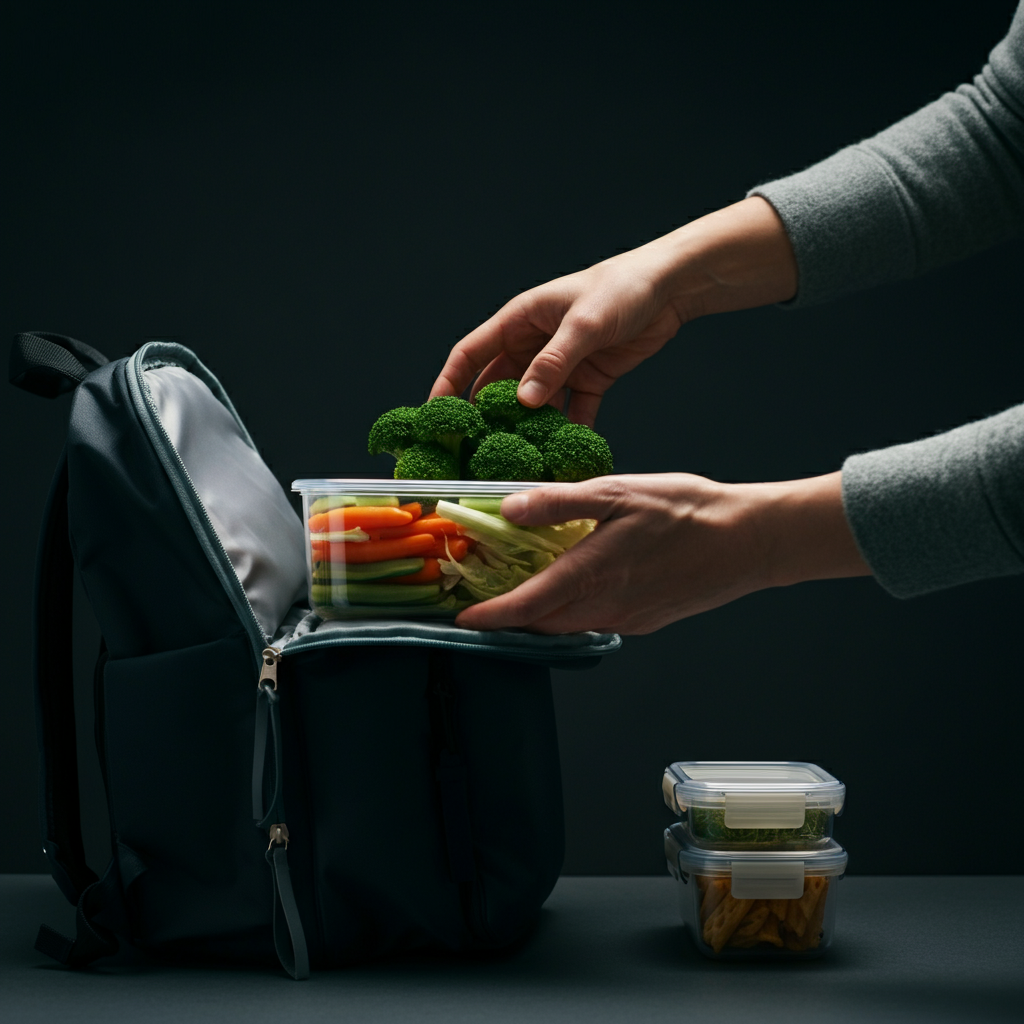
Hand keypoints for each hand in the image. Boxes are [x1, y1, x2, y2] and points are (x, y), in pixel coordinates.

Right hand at [431, 197, 797, 425]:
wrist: (670, 288)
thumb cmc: (621, 289)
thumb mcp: (583, 324)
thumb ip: (553, 363)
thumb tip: (522, 402)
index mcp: (519, 321)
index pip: (470, 355)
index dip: (448, 384)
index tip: (435, 416)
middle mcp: (533, 344)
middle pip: (497, 386)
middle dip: (484, 418)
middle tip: (471, 451)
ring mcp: (560, 365)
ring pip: (532, 405)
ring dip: (525, 431)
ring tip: (515, 463)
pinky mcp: (588, 379)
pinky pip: (571, 412)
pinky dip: (567, 433)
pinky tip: (564, 458)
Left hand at [453, 471, 870, 634]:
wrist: (751, 541)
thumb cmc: (689, 511)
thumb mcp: (620, 491)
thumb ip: (560, 502)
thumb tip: (510, 508)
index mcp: (592, 574)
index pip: (526, 607)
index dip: (490, 617)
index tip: (463, 620)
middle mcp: (606, 606)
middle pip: (542, 624)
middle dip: (509, 618)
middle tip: (484, 597)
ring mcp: (628, 618)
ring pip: (569, 626)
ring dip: (540, 615)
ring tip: (523, 589)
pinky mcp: (646, 620)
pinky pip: (597, 621)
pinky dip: (573, 610)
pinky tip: (576, 584)